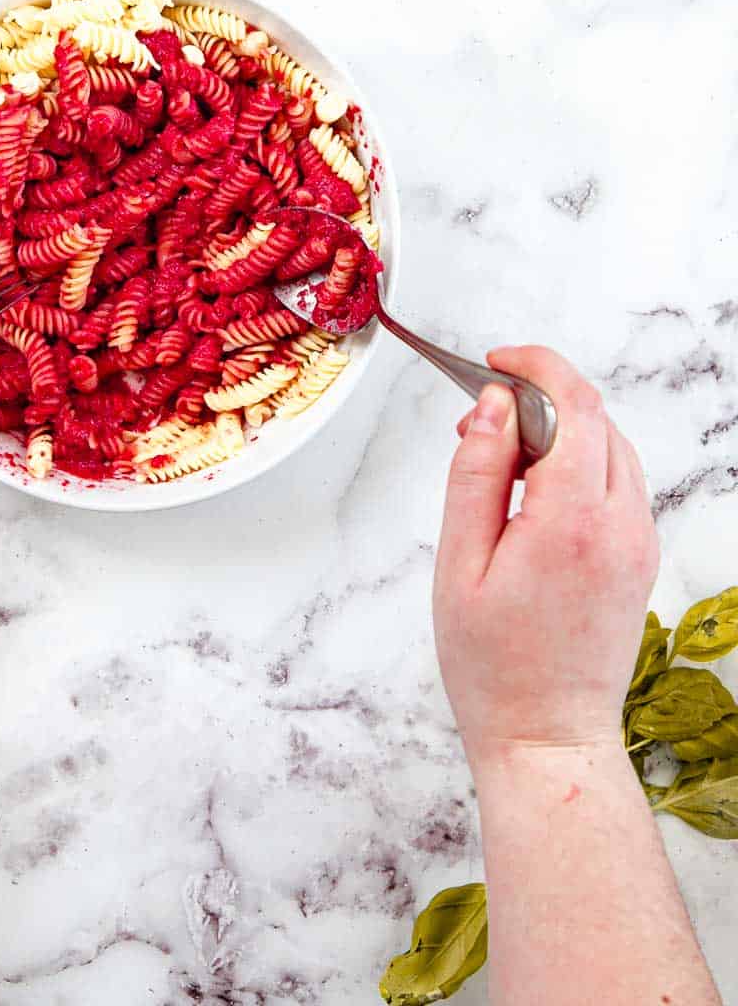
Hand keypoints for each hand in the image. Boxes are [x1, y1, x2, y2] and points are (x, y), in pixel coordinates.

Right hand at [433, 347, 658, 769]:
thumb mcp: (460, 563)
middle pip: (596, 419)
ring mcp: (639, 542)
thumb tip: (495, 406)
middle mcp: (621, 526)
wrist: (549, 738)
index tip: (496, 361)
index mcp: (573, 522)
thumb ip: (478, 473)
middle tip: (478, 426)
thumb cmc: (492, 665)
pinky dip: (578, 464)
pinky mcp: (640, 558)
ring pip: (611, 447)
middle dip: (538, 400)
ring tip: (499, 463)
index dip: (537, 366)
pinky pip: (617, 482)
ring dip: (559, 431)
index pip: (576, 405)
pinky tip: (532, 494)